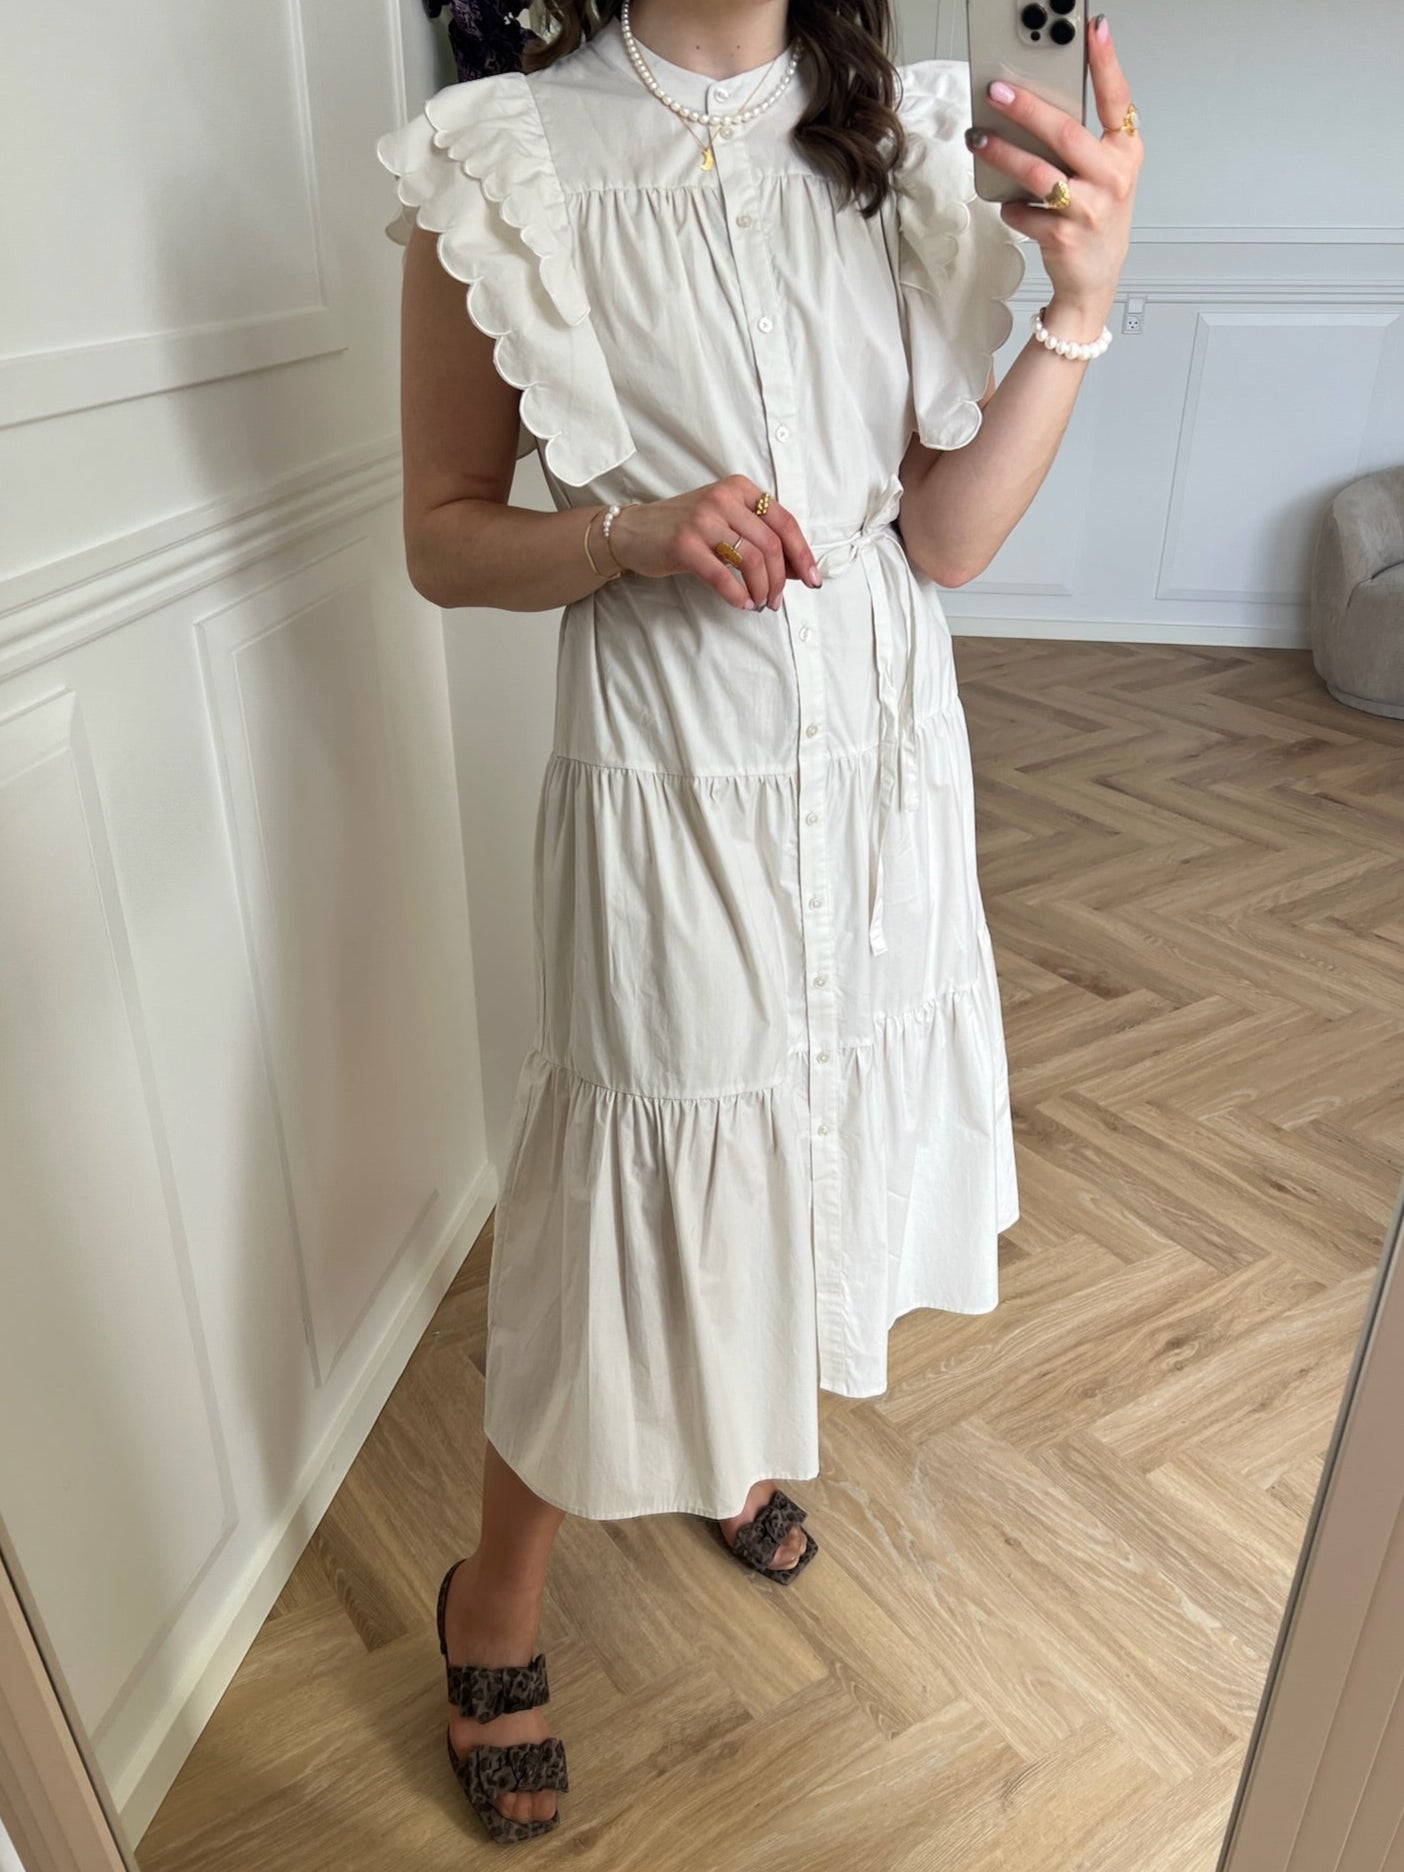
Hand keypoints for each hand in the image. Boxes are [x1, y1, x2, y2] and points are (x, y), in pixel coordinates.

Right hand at [607, 475, 820, 612]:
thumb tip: (796, 569)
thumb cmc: (685, 529)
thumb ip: (759, 537)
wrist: (635, 531)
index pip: (784, 521)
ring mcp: (703, 520)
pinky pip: (723, 576)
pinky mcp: (684, 544)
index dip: (802, 553)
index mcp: (739, 488)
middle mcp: (723, 498)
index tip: (812, 579)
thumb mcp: (725, 521)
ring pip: (752, 560)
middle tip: (778, 600)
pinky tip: (743, 603)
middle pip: (770, 544)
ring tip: (761, 603)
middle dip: (781, 579)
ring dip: (763, 588)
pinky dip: (739, 595)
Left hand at [970, 13, 1142, 325]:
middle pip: (1065, 133)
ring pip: (1038, 171)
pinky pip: (1024, 211)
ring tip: (978, 140)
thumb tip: (1035, 105)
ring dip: (1002, 153)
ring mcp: (1090, 208)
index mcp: (1126, 152)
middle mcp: (1113, 178)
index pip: (1117, 99)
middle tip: (996, 92)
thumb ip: (1084, 141)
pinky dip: (1011, 207)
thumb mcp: (1105, 174)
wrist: (1095, 280)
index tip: (1093, 29)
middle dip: (1026, 108)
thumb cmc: (1097, 219)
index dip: (1106, 63)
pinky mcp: (1064, 236)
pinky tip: (1011, 205)